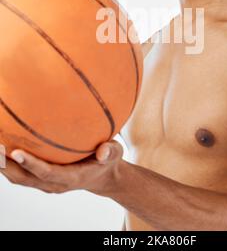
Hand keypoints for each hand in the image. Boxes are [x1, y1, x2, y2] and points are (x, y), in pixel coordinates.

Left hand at [0, 140, 122, 195]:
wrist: (103, 177)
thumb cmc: (108, 162)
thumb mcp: (115, 154)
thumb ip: (110, 151)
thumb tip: (103, 151)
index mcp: (71, 178)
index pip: (47, 173)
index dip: (31, 164)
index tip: (16, 152)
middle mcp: (54, 183)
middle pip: (24, 178)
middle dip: (6, 165)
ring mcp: (46, 182)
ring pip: (18, 177)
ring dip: (3, 165)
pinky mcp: (41, 178)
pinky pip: (21, 172)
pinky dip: (8, 162)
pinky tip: (2, 143)